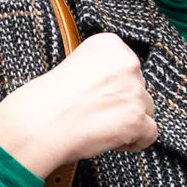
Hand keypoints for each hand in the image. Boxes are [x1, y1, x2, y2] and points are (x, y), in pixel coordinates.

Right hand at [0, 33, 157, 178]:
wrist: (36, 124)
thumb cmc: (45, 101)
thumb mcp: (73, 67)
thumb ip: (101, 72)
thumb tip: (115, 91)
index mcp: (110, 44)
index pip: (128, 67)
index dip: (112, 87)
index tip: (95, 97)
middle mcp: (127, 63)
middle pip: (139, 88)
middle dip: (121, 105)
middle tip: (94, 115)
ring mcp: (133, 92)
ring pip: (146, 110)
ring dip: (127, 122)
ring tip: (99, 128)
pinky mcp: (136, 120)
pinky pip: (150, 134)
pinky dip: (134, 142)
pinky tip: (111, 140)